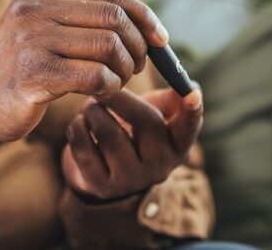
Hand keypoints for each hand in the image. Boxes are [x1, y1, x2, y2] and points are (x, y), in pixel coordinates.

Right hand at [0, 0, 167, 180]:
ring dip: (125, 70)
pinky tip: (99, 95)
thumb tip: (143, 21)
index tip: (159, 38)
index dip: (143, 14)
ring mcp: (32, 39)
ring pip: (109, 46)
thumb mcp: (41, 31)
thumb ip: (80, 18)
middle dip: (138, 46)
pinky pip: (96, 76)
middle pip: (115, 17)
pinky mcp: (35, 74)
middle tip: (137, 67)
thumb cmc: (15, 72)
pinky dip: (109, 87)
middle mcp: (34, 8)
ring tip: (116, 82)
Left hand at [61, 88, 203, 200]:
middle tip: (103, 88)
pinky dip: (77, 128)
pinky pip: (84, 148)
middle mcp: (158, 165)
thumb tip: (187, 86)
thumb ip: (170, 100)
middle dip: (119, 98)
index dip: (192, 111)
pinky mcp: (101, 185)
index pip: (188, 129)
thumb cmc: (135, 132)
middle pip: (145, 122)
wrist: (106, 171)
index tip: (193, 94)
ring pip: (109, 133)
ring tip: (90, 106)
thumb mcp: (156, 116)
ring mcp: (130, 178)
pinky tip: (80, 124)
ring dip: (94, 111)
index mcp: (177, 146)